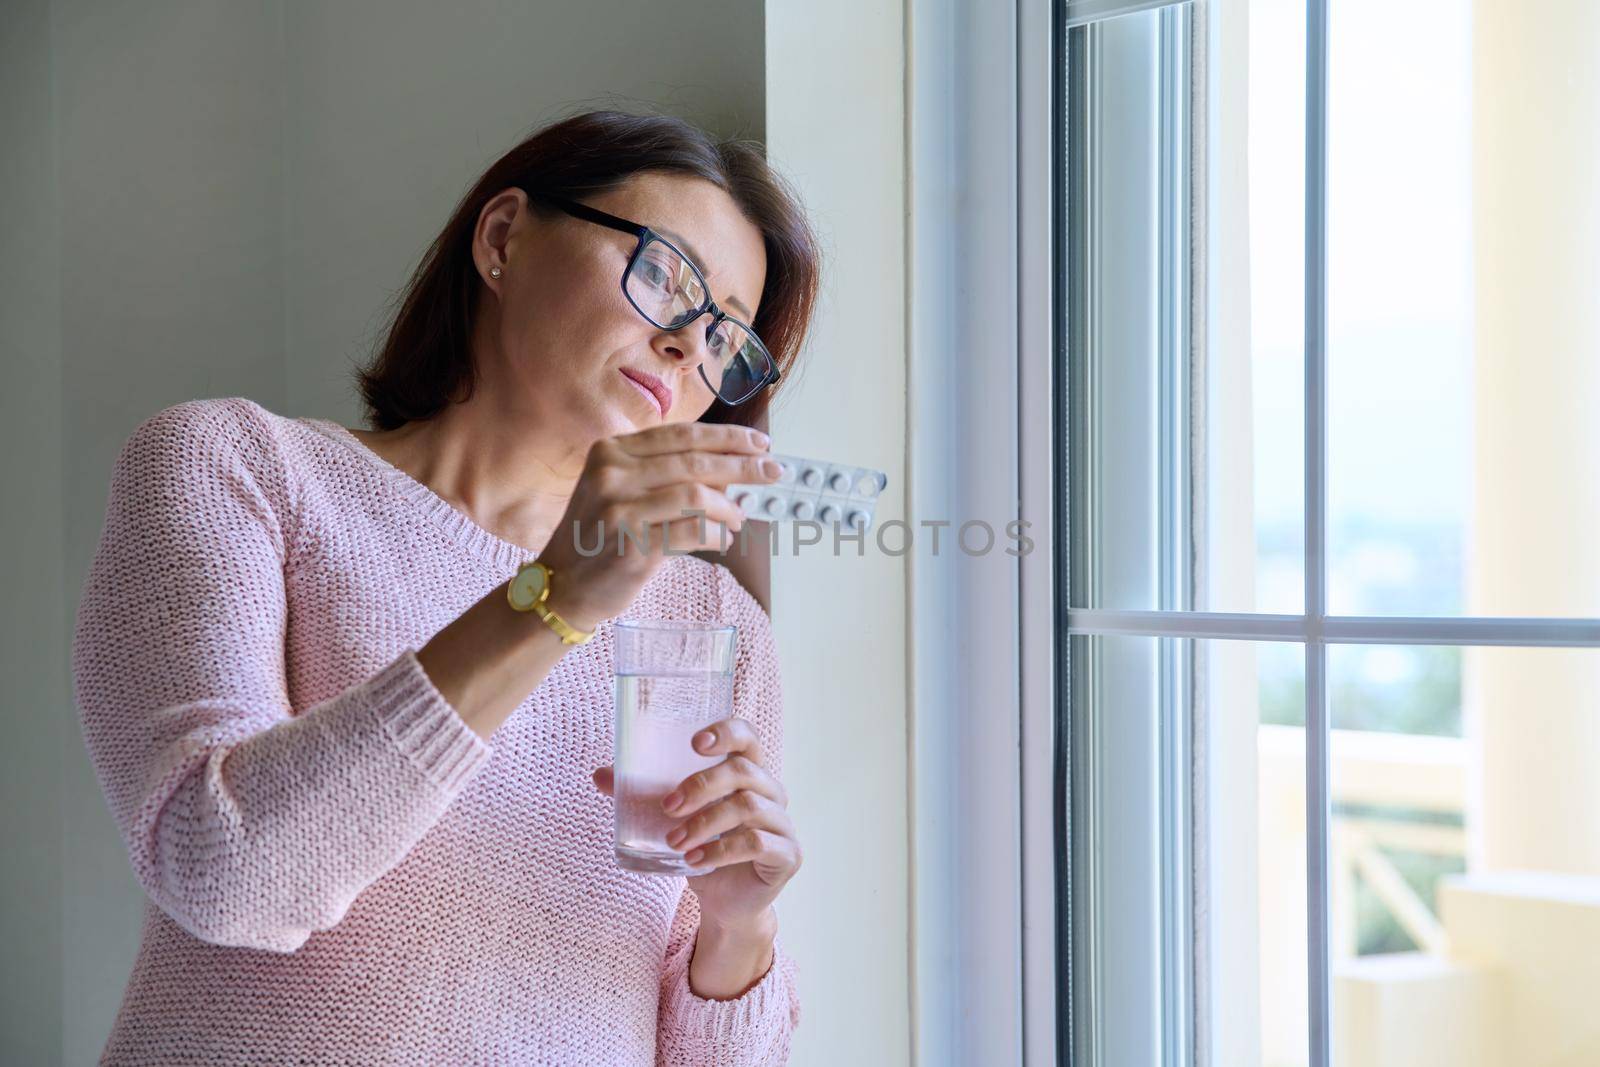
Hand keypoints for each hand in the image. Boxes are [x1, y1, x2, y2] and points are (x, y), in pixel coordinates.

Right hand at [534, 422, 780, 628]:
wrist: (562, 586)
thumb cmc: (600, 537)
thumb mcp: (620, 491)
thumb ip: (665, 474)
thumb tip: (730, 468)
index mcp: (611, 451)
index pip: (681, 435)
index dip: (727, 437)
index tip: (760, 443)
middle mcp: (612, 474)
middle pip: (695, 461)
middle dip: (743, 465)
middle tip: (773, 471)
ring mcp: (620, 510)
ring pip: (697, 495)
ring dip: (729, 506)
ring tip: (739, 517)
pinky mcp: (631, 546)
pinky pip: (693, 531)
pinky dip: (717, 534)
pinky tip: (723, 539)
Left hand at [591, 718, 801, 929]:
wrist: (725, 902)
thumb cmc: (704, 848)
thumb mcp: (673, 818)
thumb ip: (642, 795)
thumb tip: (600, 775)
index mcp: (748, 772)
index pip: (747, 736)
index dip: (726, 732)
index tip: (695, 742)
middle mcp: (771, 791)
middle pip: (743, 771)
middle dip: (701, 785)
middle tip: (668, 807)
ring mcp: (783, 823)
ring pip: (748, 807)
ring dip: (705, 823)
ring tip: (674, 842)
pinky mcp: (787, 855)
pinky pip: (756, 844)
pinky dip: (721, 851)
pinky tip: (696, 861)